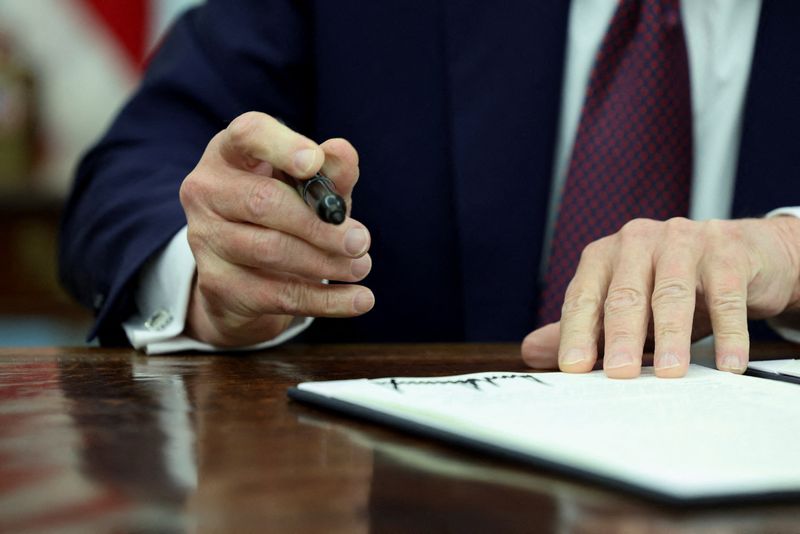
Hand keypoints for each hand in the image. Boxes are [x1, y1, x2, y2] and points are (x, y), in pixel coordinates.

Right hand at [179, 112, 373, 345]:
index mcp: (230, 152)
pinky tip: (359, 300)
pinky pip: (276, 295)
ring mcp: (205, 238)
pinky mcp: (216, 284)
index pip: (248, 134)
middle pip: (263, 202)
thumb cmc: (283, 210)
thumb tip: (342, 152)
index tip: (315, 162)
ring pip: (270, 251)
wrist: (248, 273)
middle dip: (319, 224)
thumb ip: (331, 170)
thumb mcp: (311, 187)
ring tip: (361, 266)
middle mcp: (207, 190)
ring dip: (325, 262)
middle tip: (361, 240)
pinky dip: (324, 299)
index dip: (282, 146)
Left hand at [522, 217, 799, 377]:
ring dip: (671, 335)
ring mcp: (683, 240)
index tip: (573, 367)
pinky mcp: (727, 250)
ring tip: (669, 371)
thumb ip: (582, 326)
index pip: (584, 297)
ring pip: (672, 292)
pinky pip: (725, 295)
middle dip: (620, 336)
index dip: (578, 332)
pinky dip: (728, 332)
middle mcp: (638, 241)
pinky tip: (727, 363)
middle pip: (625, 293)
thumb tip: (530, 351)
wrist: (740, 252)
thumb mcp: (625, 305)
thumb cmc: (671, 283)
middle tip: (619, 373)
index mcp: (605, 255)